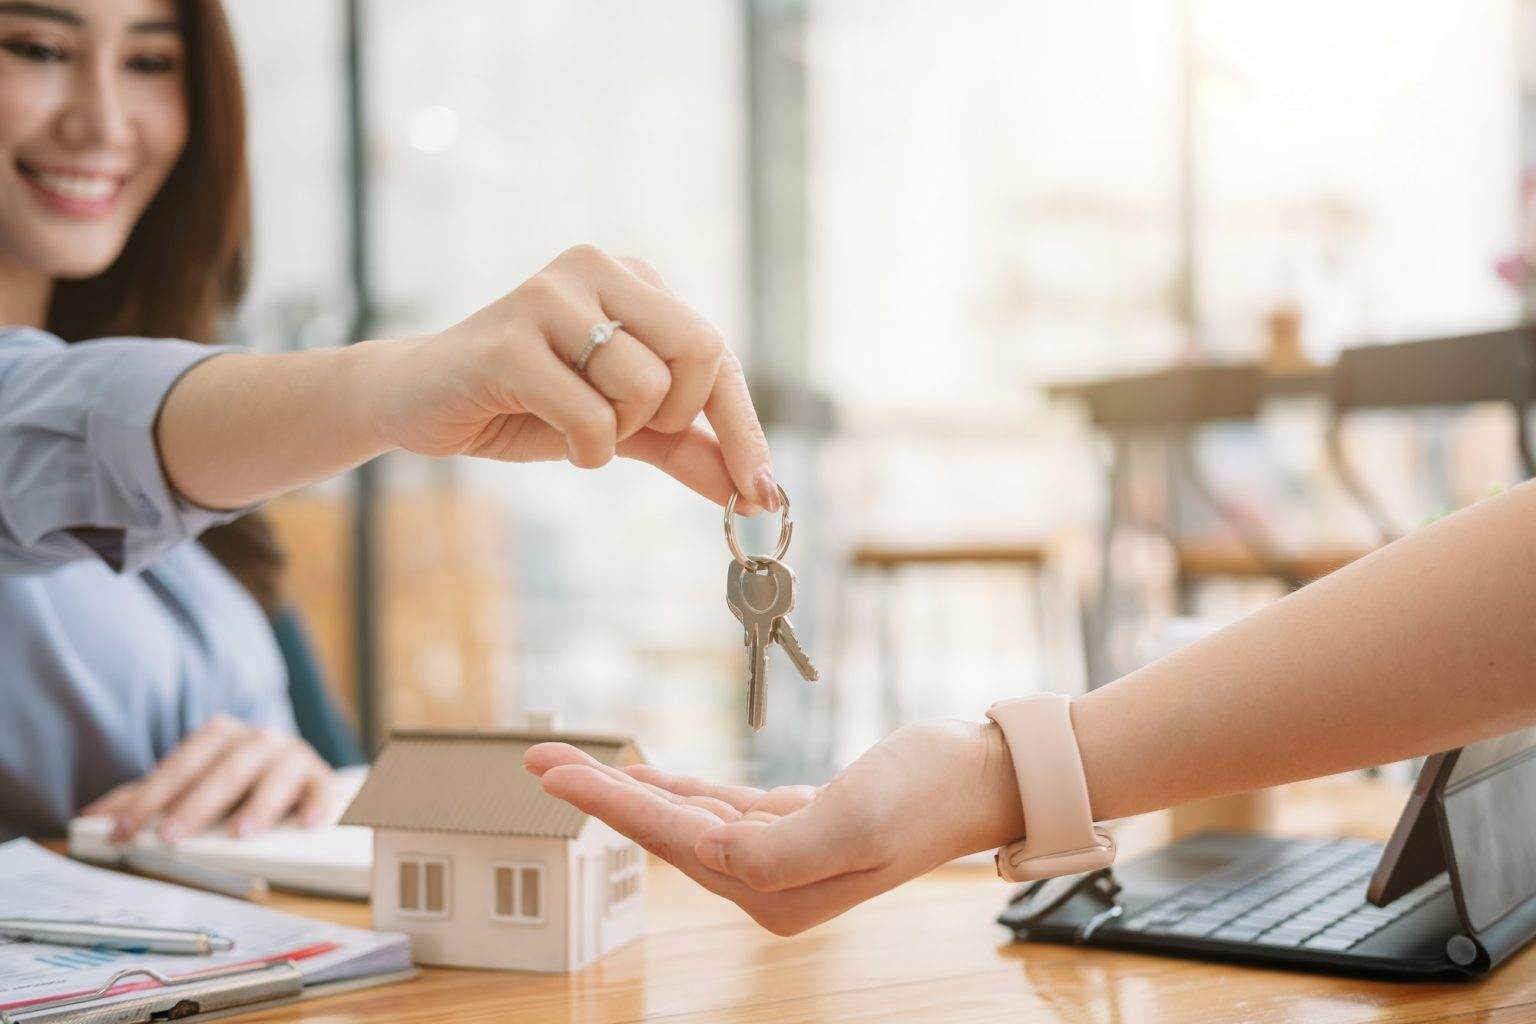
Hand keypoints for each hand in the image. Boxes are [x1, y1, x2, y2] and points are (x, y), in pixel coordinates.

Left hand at [80, 715, 336, 842]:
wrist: (289, 771)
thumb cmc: (230, 783)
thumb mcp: (185, 786)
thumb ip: (143, 799)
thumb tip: (91, 816)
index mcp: (220, 736)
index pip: (181, 764)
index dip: (152, 797)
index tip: (126, 830)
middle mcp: (258, 739)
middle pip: (226, 769)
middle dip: (196, 803)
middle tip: (172, 835)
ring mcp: (292, 756)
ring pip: (276, 775)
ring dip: (259, 804)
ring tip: (240, 833)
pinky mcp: (321, 778)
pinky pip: (323, 788)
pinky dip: (318, 804)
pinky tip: (308, 824)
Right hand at [365, 244, 778, 511]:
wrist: (417, 401)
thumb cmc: (524, 404)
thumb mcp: (620, 426)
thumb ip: (686, 447)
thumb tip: (753, 491)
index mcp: (633, 279)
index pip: (717, 352)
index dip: (743, 428)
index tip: (763, 493)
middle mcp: (599, 269)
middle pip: (701, 351)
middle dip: (673, 416)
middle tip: (627, 430)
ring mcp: (552, 296)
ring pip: (645, 387)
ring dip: (617, 434)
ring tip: (571, 420)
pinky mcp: (511, 339)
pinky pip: (591, 415)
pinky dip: (584, 448)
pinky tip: (545, 428)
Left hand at [524, 720, 1025, 935]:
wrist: (982, 774)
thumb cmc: (926, 793)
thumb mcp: (854, 821)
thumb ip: (778, 850)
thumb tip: (713, 855)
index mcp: (775, 890)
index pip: (671, 841)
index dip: (609, 803)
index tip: (554, 774)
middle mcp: (769, 882)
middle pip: (664, 832)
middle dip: (601, 795)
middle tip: (539, 761)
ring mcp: (780, 854)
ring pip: (683, 818)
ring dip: (629, 788)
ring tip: (571, 763)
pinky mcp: (794, 823)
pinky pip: (717, 807)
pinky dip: (678, 788)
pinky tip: (646, 774)